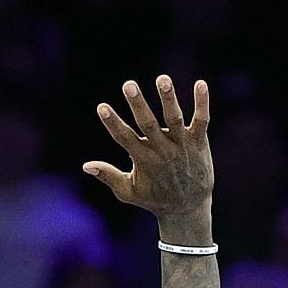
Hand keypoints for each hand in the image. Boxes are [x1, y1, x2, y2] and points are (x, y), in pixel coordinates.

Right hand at [84, 75, 213, 245]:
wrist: (188, 209)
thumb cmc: (154, 198)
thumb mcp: (128, 192)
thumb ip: (109, 176)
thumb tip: (86, 166)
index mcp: (144, 161)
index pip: (125, 139)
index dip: (113, 123)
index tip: (102, 107)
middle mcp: (163, 152)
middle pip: (149, 125)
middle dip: (138, 105)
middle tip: (128, 84)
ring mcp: (182, 146)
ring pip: (175, 119)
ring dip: (168, 99)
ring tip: (162, 79)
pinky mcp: (200, 142)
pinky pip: (202, 121)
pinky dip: (202, 103)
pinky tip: (200, 83)